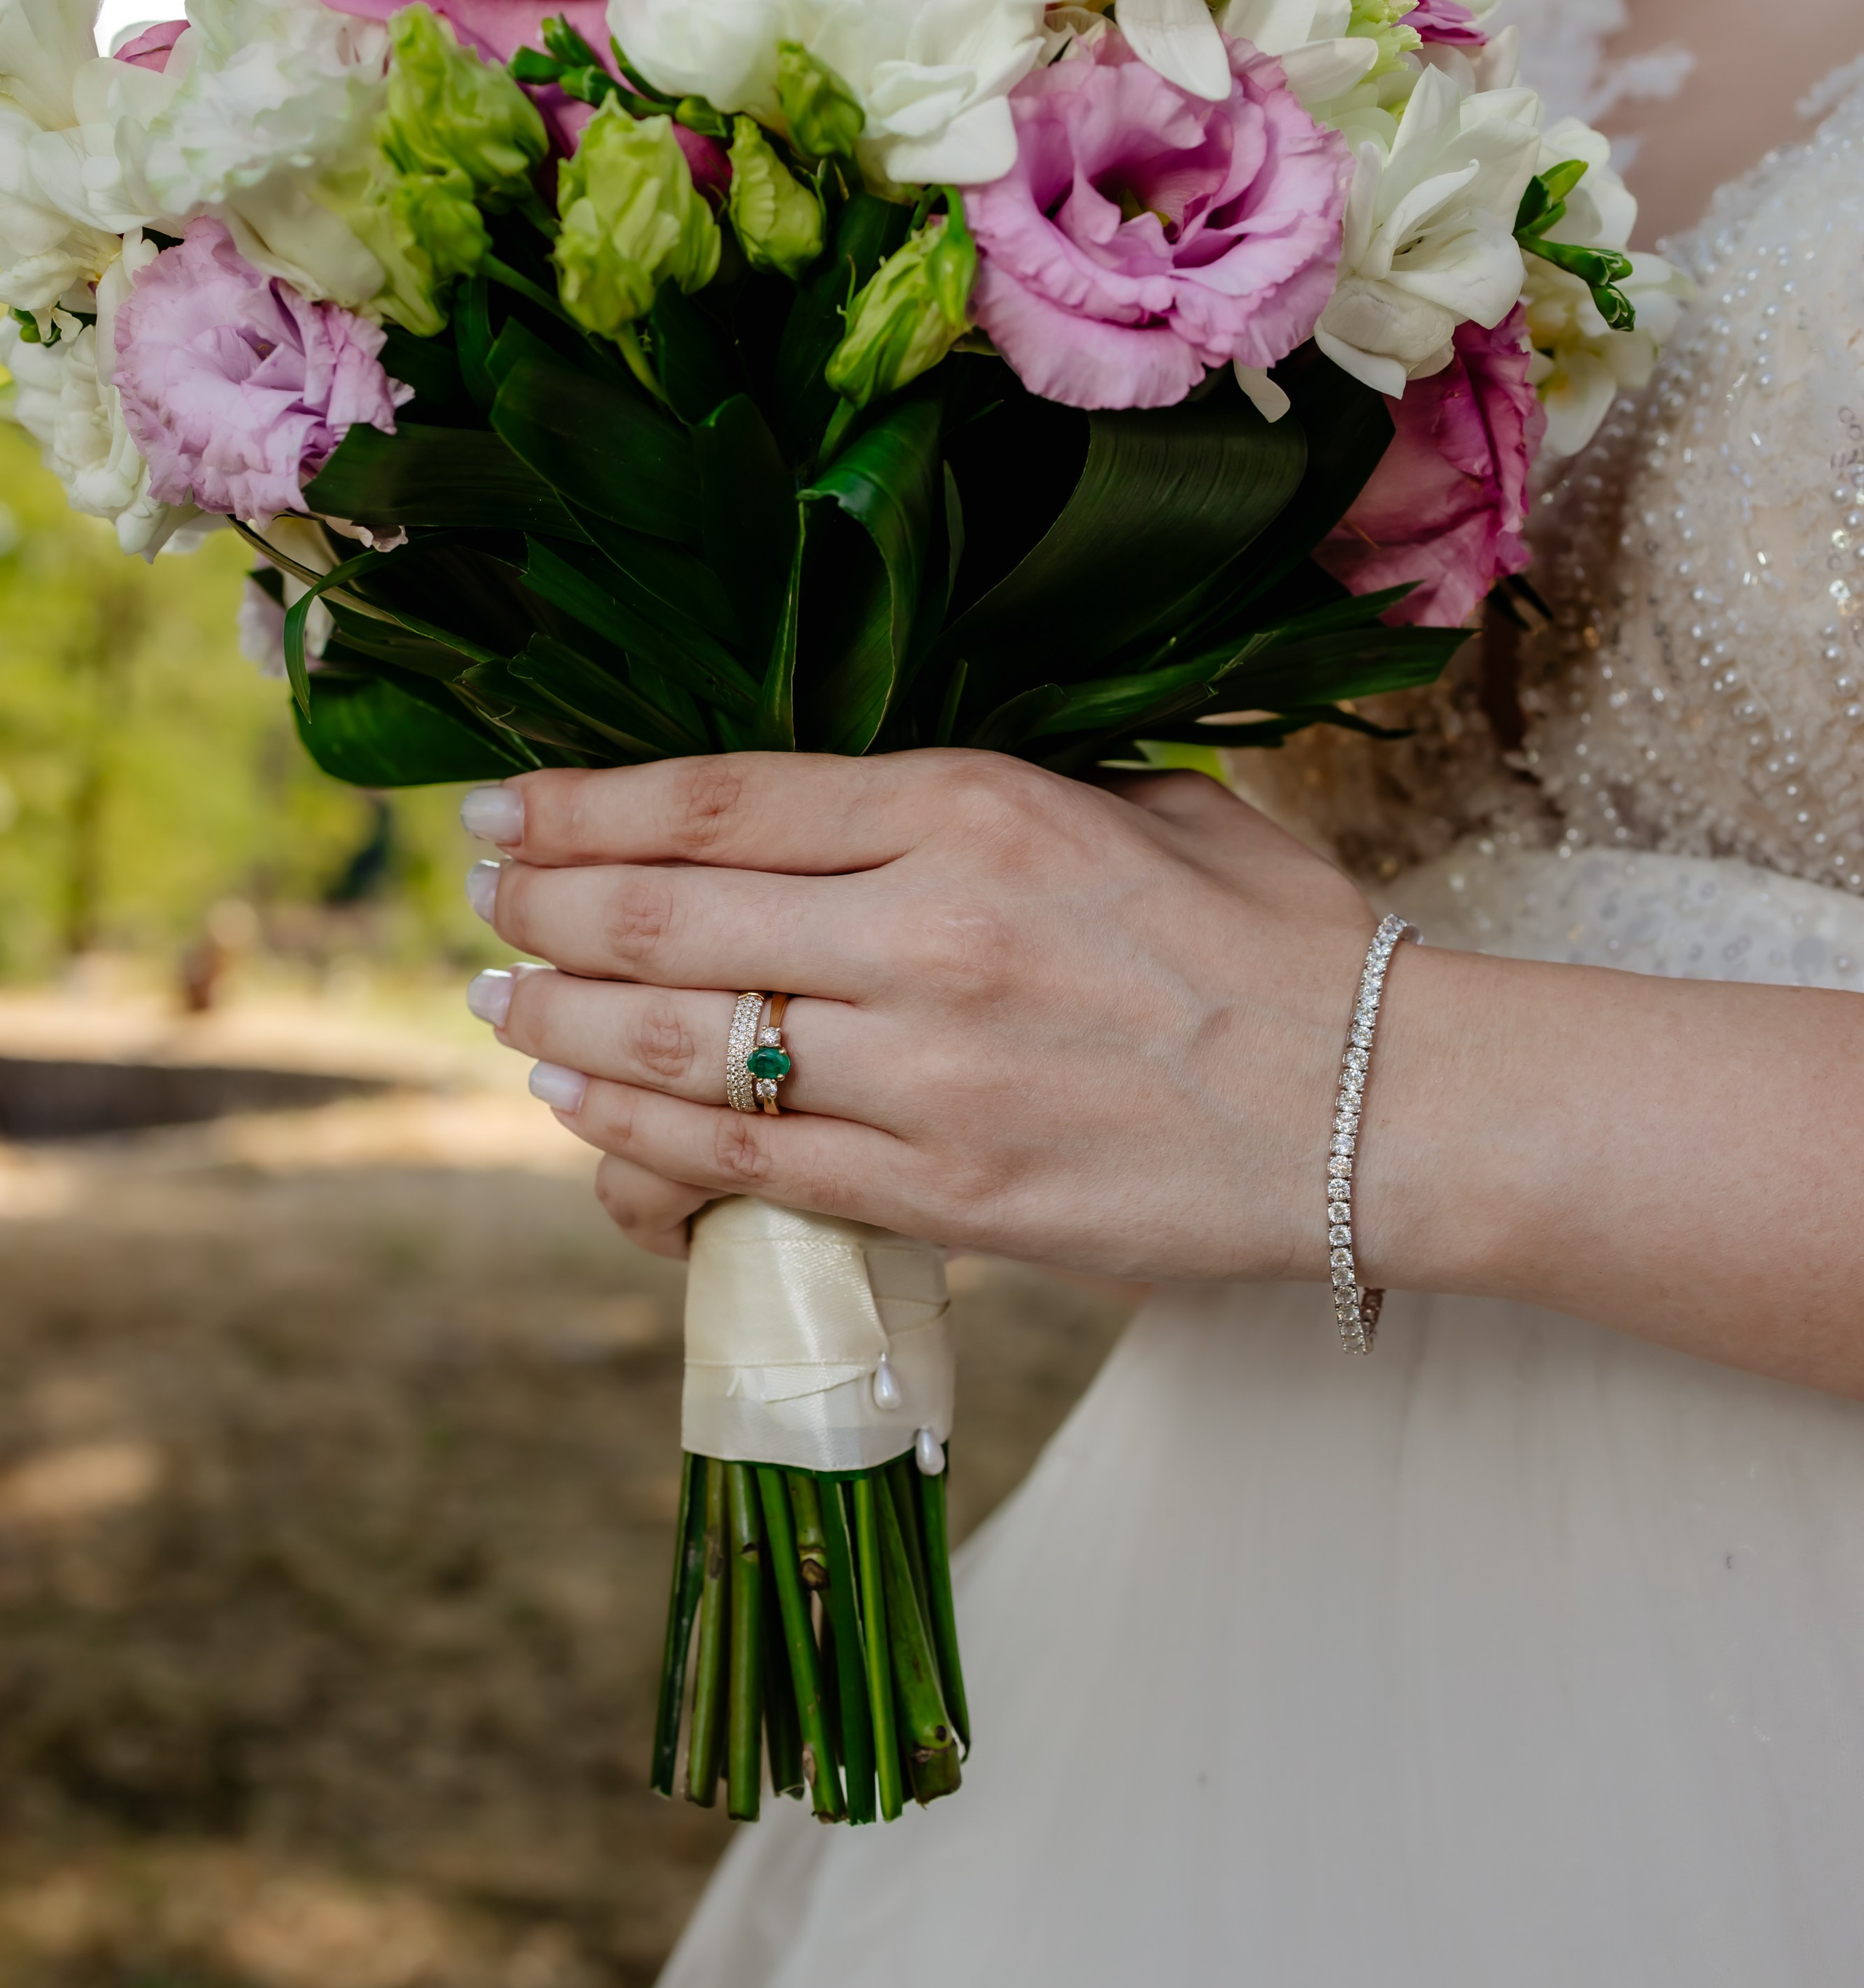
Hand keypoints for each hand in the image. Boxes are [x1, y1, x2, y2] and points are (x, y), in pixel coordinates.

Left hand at [460, 754, 1375, 1280]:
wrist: (1382, 1110)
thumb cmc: (1277, 943)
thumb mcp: (1145, 804)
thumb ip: (994, 790)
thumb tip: (857, 794)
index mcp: (980, 808)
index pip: (720, 798)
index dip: (583, 806)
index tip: (506, 811)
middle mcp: (932, 931)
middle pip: (665, 917)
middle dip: (542, 911)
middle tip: (487, 906)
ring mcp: (931, 1075)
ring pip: (679, 1048)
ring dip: (560, 1025)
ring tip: (505, 1009)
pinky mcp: (945, 1197)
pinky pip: (745, 1163)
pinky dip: (640, 1136)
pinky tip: (585, 1109)